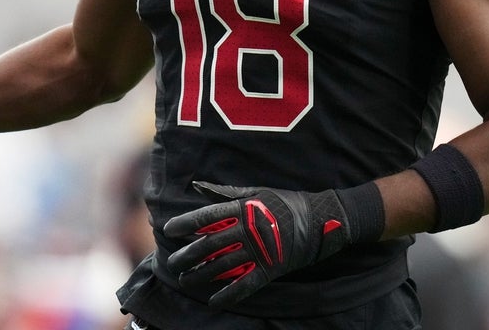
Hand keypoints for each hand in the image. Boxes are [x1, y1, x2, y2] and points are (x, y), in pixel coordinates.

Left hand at [163, 181, 353, 308]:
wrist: (319, 219)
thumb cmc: (284, 202)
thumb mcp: (256, 192)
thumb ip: (225, 193)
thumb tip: (197, 185)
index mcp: (243, 208)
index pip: (208, 216)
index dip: (187, 223)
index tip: (169, 229)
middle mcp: (248, 229)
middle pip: (211, 243)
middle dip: (188, 254)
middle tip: (173, 262)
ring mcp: (259, 250)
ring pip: (224, 265)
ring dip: (202, 275)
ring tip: (186, 280)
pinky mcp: (270, 268)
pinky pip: (246, 284)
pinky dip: (229, 294)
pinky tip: (213, 301)